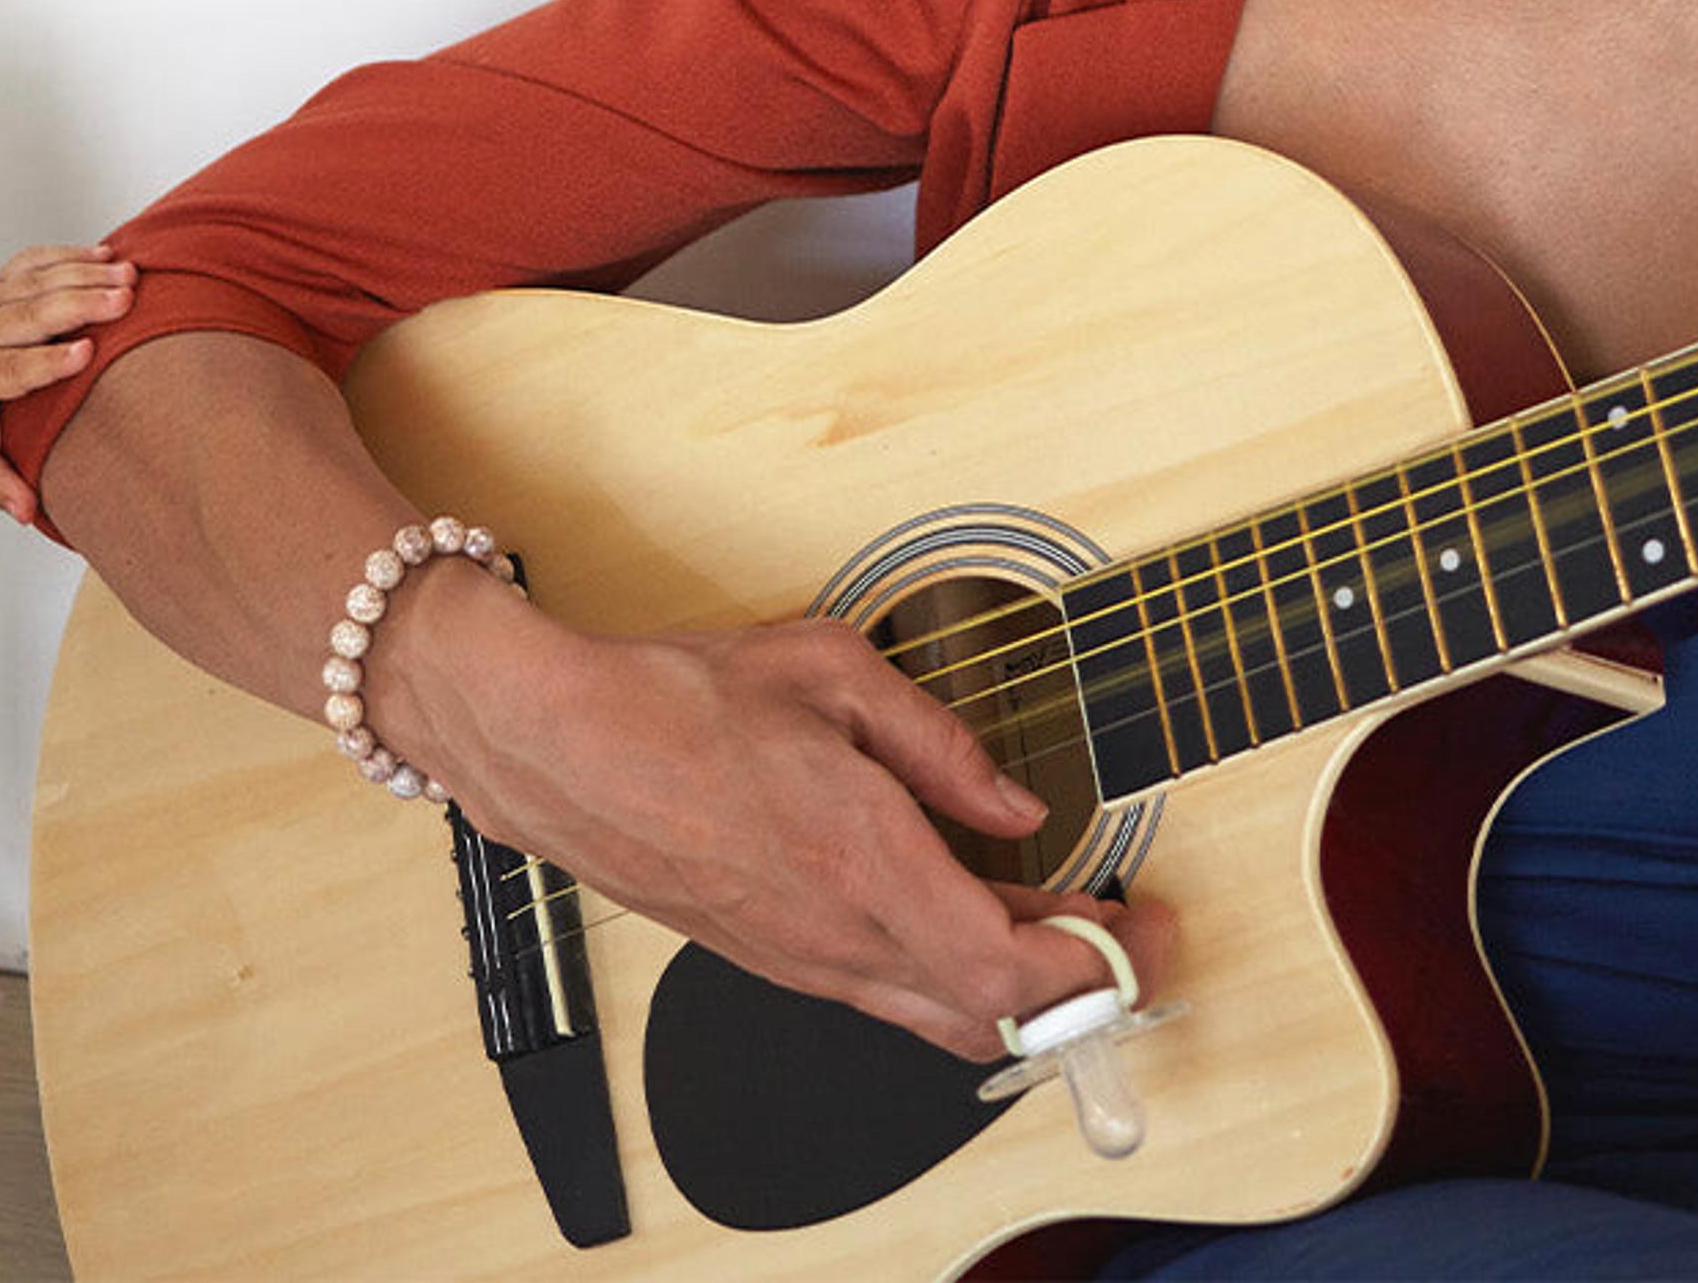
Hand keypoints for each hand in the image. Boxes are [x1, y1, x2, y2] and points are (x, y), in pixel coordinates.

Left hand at [0, 244, 133, 525]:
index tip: (87, 352)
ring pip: (36, 282)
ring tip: (129, 272)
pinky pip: (31, 263)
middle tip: (125, 299)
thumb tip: (28, 512)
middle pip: (30, 314)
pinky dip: (68, 255)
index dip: (49, 360)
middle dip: (79, 304)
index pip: (10, 368)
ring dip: (84, 274)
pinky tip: (106, 254)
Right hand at [372, 576, 1172, 1060]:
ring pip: (943, 1021)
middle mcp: (834, 936)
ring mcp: (799, 961)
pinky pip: (890, 994)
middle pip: (995, 1026)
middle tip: (1122, 929)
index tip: (1145, 926)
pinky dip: (952, 971)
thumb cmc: (670, 701)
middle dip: (1082, 992)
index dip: (1105, 967)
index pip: (1015, 975)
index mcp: (861, 861)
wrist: (552, 744)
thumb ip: (943, 744)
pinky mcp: (771, 961)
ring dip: (1017, 985)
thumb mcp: (831, 671)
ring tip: (1057, 913)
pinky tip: (965, 906)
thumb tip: (1013, 807)